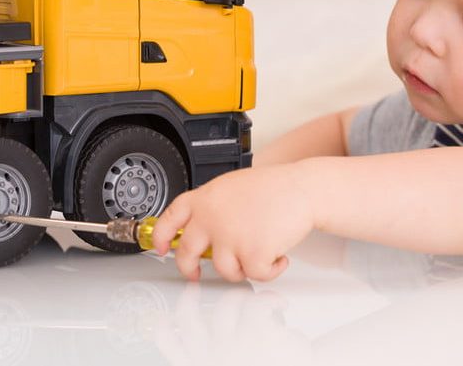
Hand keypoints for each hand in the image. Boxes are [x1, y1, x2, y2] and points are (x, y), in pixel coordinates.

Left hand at [151, 164, 315, 281]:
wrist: (301, 189)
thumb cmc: (273, 188)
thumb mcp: (231, 188)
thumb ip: (212, 207)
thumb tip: (200, 231)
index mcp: (204, 199)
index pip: (171, 218)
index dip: (160, 236)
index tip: (160, 248)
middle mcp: (211, 218)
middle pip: (187, 254)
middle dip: (190, 268)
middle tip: (196, 273)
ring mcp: (229, 237)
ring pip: (225, 270)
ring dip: (243, 267)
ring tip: (258, 252)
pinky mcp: (251, 253)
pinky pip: (255, 275)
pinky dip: (270, 270)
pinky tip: (278, 255)